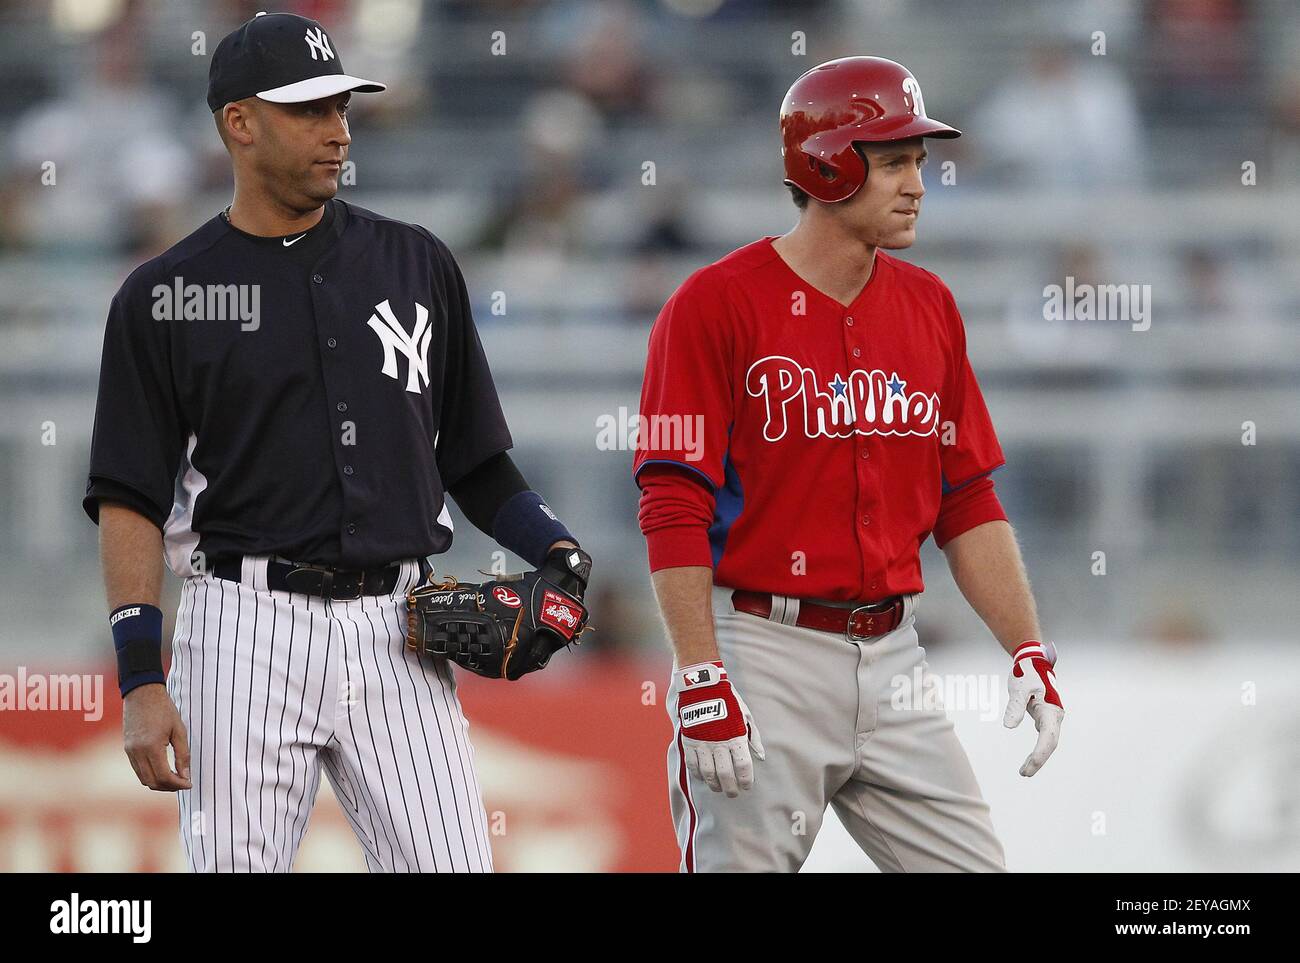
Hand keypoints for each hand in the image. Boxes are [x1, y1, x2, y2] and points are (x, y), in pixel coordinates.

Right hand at [123, 683, 191, 790]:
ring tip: (175, 778)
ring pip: (143, 778)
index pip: (164, 777)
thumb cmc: (164, 709)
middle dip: (169, 787)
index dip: (178, 784)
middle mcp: (137, 752)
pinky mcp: (127, 749)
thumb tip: (186, 775)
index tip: (189, 783)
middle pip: (152, 782)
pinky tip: (163, 770)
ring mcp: (130, 751)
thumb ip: (183, 754)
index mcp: (151, 747)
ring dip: (159, 783)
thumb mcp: (179, 730)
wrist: (142, 693)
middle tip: (183, 782)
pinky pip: (138, 769)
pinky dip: (150, 774)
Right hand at [675, 661, 764, 796]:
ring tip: (718, 788)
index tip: (747, 786)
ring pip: (708, 774)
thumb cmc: (728, 701)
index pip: (743, 767)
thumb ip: (754, 737)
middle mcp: (719, 744)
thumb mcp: (745, 716)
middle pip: (726, 775)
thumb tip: (760, 757)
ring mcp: (702, 744)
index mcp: (736, 737)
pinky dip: (698, 774)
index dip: (746, 780)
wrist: (703, 687)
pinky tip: (703, 777)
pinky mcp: (689, 742)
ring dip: (714, 785)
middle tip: (733, 794)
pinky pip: (693, 765)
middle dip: (730, 789)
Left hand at [1003, 640, 1062, 776]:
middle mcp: (1055, 715)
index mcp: (1051, 710)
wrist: (1033, 661)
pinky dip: (1037, 749)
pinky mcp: (1045, 717)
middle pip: (1050, 744)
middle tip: (1023, 773)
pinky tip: (1030, 759)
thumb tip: (1009, 727)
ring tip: (1024, 771)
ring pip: (1048, 742)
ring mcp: (1051, 717)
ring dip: (1038, 757)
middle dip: (1038, 760)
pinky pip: (1044, 737)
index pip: (1047, 738)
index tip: (1029, 767)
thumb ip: (1015, 707)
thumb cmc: (1025, 673)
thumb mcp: (1017, 689)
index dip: (1040, 755)